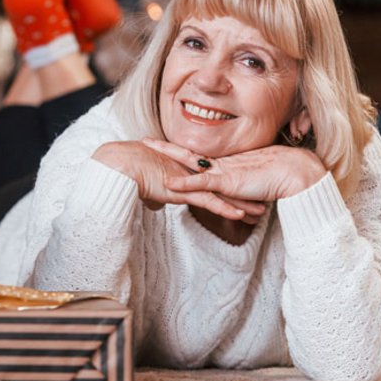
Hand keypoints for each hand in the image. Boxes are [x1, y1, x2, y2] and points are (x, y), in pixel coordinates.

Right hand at [92, 140, 265, 222]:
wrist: (120, 164)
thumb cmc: (127, 171)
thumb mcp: (144, 186)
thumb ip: (153, 194)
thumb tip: (154, 204)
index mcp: (182, 170)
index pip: (210, 180)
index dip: (227, 187)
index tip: (242, 193)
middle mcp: (189, 173)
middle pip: (222, 185)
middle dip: (242, 193)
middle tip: (261, 199)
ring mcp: (187, 180)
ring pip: (220, 194)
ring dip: (241, 204)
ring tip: (260, 211)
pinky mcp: (182, 189)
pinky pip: (208, 201)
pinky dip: (224, 208)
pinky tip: (239, 215)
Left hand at [143, 139, 325, 201]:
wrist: (295, 174)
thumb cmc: (280, 178)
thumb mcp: (254, 184)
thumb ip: (242, 189)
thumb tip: (237, 200)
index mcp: (226, 164)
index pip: (197, 156)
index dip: (180, 150)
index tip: (163, 144)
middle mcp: (222, 165)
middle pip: (187, 154)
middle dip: (165, 147)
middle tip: (145, 139)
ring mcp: (224, 171)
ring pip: (189, 163)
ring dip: (168, 157)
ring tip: (148, 150)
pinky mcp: (229, 182)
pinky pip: (203, 183)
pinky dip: (186, 183)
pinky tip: (170, 183)